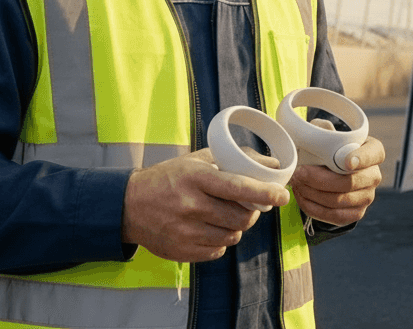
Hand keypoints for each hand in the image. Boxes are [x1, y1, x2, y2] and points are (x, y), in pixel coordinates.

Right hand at [122, 148, 289, 262]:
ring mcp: (186, 231)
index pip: (240, 187)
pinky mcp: (182, 251)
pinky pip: (218, 251)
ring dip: (237, 228)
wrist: (129, 205)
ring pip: (232, 236)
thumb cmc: (169, 178)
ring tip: (226, 216)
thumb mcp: (197, 161)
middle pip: (241, 217)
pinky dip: (220, 242)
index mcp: (197, 179)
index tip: (283, 196)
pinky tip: (210, 229)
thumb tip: (273, 163)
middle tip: (249, 206)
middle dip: (252, 213)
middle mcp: (191, 205)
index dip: (266, 193)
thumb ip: (235, 159)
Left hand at [289, 122, 384, 226]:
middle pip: (350, 182)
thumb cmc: (328, 150)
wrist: (329, 173)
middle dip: (320, 179)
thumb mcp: (327, 135)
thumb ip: (324, 129)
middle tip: (299, 173)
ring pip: (339, 200)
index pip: (373, 154)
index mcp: (373, 151)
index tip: (346, 163)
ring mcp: (367, 197)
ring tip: (296, 183)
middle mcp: (374, 175)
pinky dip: (314, 208)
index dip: (361, 159)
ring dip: (313, 193)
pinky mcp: (356, 213)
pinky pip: (334, 216)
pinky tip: (301, 197)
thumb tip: (321, 129)